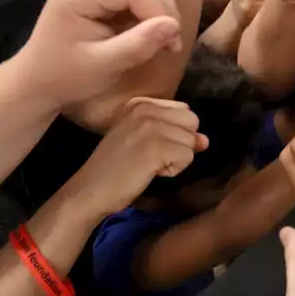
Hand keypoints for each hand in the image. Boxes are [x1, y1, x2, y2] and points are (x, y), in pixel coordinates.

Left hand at [15, 0, 182, 109]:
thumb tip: (173, 26)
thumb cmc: (65, 77)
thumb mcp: (103, 66)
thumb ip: (138, 45)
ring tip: (162, 39)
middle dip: (164, 10)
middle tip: (171, 44)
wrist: (36, 80)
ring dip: (158, 9)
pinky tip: (147, 31)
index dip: (161, 13)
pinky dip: (148, 9)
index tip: (173, 46)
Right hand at [67, 97, 207, 216]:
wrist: (89, 190)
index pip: (185, 112)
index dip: (176, 134)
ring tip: (148, 165)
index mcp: (141, 104)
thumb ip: (173, 133)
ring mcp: (150, 128)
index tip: (150, 146)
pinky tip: (151, 173)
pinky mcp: (156, 148)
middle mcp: (146, 110)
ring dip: (175, 160)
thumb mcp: (141, 140)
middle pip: (192, 124)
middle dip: (180, 145)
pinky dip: (173, 170)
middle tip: (152, 157)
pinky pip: (187, 157)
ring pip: (191, 142)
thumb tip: (205, 140)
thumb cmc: (115, 168)